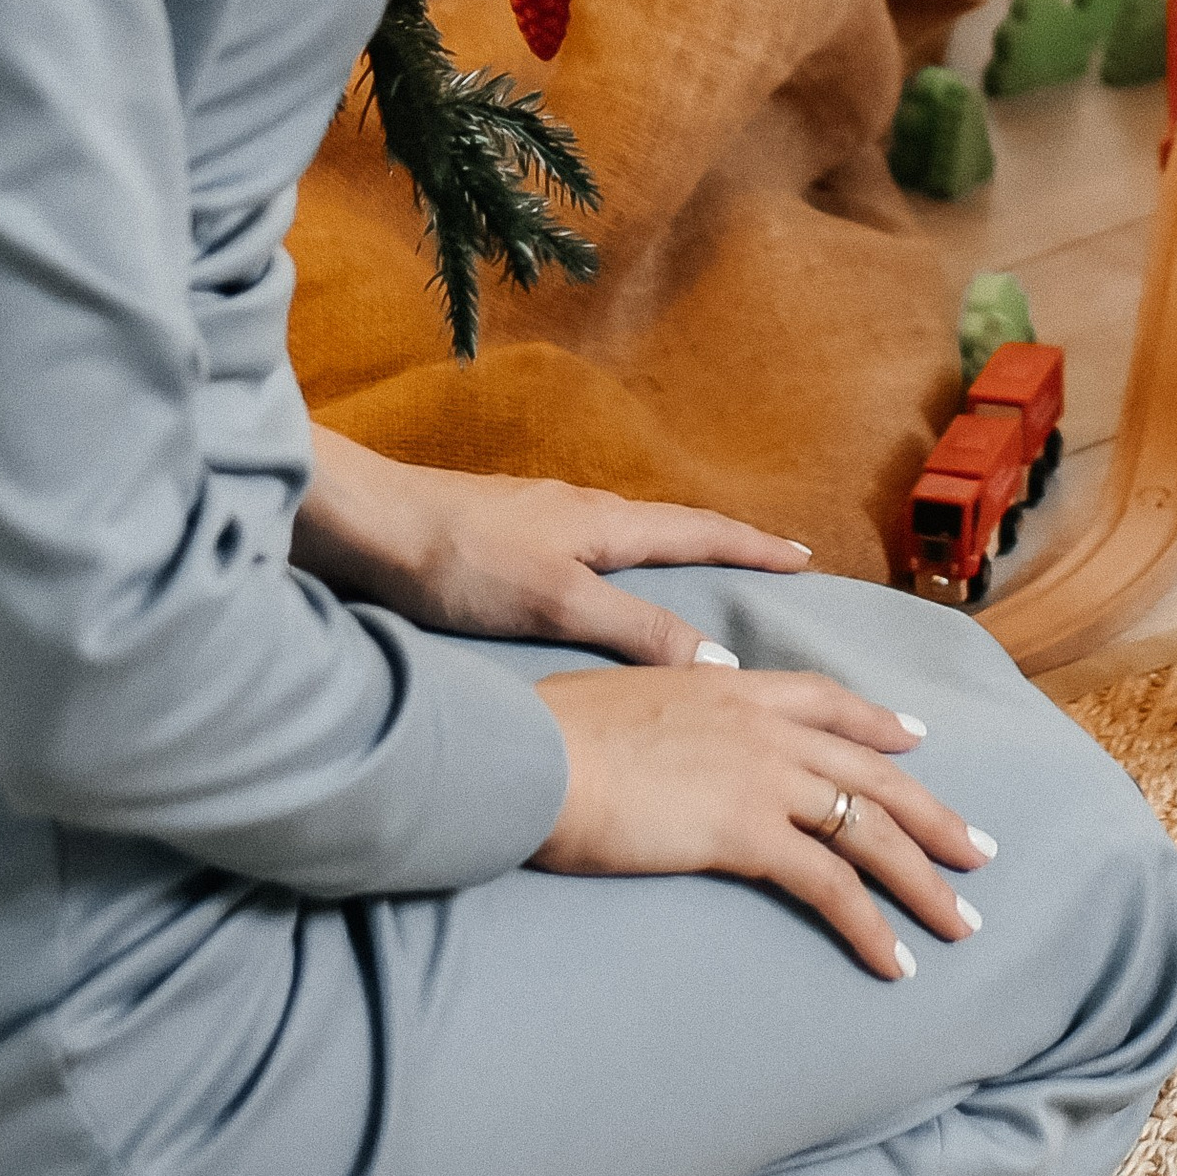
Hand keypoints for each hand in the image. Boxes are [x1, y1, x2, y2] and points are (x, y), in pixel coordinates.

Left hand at [295, 433, 807, 665]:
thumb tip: (721, 663)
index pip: (701, 532)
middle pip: (673, 529)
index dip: (754, 547)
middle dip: (727, 546)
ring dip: (675, 557)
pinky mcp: (510, 539)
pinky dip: (623, 569)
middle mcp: (586, 512)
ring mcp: (546, 521)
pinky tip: (602, 589)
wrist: (371, 525)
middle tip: (774, 561)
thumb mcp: (558, 602)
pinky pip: (591, 551)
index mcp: (607, 523)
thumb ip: (636, 629)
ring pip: (629, 539)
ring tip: (701, 580)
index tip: (805, 556)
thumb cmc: (464, 562)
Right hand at [532, 659, 994, 979]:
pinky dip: (870, 927)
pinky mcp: (749, 833)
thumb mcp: (627, 697)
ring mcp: (765, 777)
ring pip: (871, 830)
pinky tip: (895, 960)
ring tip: (961, 922)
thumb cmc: (557, 731)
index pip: (829, 702)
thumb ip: (669, 704)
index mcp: (737, 689)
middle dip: (932, 814)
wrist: (537, 754)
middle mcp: (766, 726)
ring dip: (923, 881)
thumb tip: (673, 713)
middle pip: (874, 771)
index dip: (878, 722)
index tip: (916, 738)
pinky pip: (831, 886)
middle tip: (979, 849)